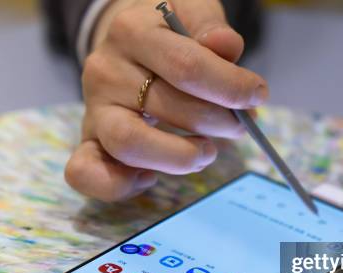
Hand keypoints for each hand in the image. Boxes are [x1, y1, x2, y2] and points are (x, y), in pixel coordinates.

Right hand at [65, 0, 268, 201]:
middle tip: (238, 125)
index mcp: (132, 31)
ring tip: (207, 153)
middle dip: (215, 122)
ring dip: (177, 157)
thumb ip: (209, 25)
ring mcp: (93, 108)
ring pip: (128, 144)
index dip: (229, 87)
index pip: (186, 66)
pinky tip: (151, 178)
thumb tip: (226, 46)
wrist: (129, 42)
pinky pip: (85, 172)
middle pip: (163, 106)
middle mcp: (105, 70)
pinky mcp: (89, 140)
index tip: (257, 96)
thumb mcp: (192, 11)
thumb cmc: (169, 31)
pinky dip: (119, 185)